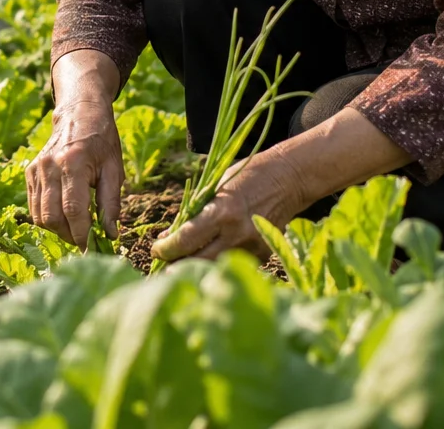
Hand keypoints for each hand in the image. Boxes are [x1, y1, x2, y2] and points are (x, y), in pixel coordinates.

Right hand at [26, 51, 123, 247]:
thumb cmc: (101, 141)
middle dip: (68, 235)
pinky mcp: (29, 172)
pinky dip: (47, 218)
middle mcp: (49, 166)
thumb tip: (110, 235)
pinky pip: (33, 206)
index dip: (81, 234)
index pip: (73, 210)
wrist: (79, 113)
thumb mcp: (114, 169)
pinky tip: (63, 216)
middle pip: (51, 217)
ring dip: (57, 229)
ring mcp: (36, 169)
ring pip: (39, 215)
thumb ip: (111, 202)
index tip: (91, 247)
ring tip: (74, 228)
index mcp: (73, 163)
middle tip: (84, 240)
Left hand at [151, 154, 302, 262]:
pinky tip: (210, 258)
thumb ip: (192, 213)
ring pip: (215, 267)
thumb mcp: (214, 187)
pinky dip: (219, 262)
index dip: (165, 250)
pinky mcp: (263, 254)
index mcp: (221, 212)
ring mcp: (252, 246)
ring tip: (181, 265)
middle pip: (197, 262)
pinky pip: (233, 263)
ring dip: (196, 267)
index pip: (185, 241)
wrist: (287, 179)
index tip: (156, 250)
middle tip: (162, 266)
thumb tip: (167, 236)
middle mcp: (237, 233)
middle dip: (176, 265)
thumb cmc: (246, 176)